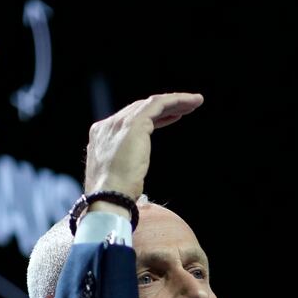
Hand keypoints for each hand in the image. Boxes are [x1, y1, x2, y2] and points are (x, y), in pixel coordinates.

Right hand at [83, 93, 204, 199]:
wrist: (109, 197)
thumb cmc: (115, 196)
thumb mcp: (118, 177)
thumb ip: (125, 166)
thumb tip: (133, 174)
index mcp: (101, 136)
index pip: (130, 119)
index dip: (154, 117)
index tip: (172, 117)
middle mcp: (108, 125)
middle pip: (141, 109)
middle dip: (166, 107)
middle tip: (187, 107)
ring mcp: (119, 123)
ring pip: (151, 104)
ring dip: (175, 101)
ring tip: (195, 102)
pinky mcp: (134, 124)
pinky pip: (158, 104)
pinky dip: (176, 101)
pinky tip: (191, 103)